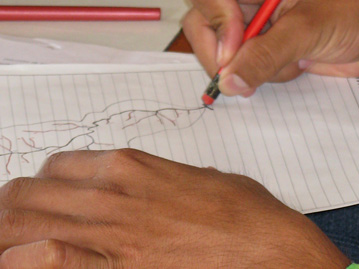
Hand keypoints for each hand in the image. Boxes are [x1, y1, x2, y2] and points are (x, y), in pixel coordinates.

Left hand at [0, 148, 347, 267]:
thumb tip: (144, 192)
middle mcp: (111, 192)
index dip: (45, 189)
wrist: (269, 250)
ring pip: (20, 223)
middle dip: (14, 215)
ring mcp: (110, 232)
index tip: (48, 207)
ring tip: (18, 252)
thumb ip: (160, 181)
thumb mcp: (200, 180)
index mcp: (131, 164)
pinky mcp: (117, 268)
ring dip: (11, 238)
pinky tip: (27, 266)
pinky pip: (47, 260)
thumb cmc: (244, 216)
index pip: (55, 167)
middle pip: (25, 194)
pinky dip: (26, 262)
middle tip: (19, 235)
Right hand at [184, 0, 358, 95]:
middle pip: (204, 22)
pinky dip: (263, 72)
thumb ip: (265, 54)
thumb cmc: (356, 8)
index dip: (218, 26)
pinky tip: (295, 61)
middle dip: (228, 53)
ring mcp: (252, 13)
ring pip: (221, 49)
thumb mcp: (309, 29)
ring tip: (292, 57)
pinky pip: (241, 64)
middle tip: (251, 74)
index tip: (237, 52)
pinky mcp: (261, 37)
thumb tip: (228, 79)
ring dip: (252, 65)